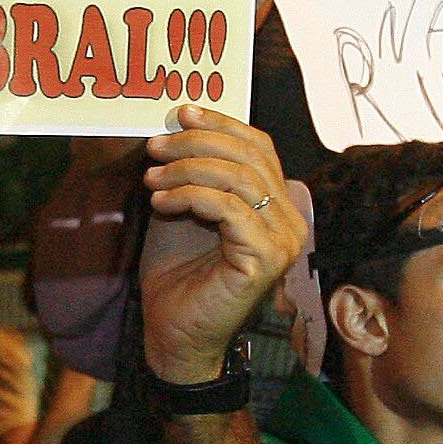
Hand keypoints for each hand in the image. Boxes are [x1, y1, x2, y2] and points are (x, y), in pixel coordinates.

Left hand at [138, 107, 302, 384]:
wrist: (173, 331)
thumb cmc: (178, 272)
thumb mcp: (181, 206)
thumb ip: (190, 170)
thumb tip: (176, 124)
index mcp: (276, 203)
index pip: (258, 146)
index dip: (221, 123)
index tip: (181, 112)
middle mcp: (290, 220)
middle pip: (249, 156)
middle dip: (197, 143)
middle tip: (155, 146)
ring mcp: (283, 241)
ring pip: (239, 178)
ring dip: (188, 169)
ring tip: (152, 176)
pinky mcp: (266, 259)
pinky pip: (229, 208)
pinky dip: (190, 196)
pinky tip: (161, 201)